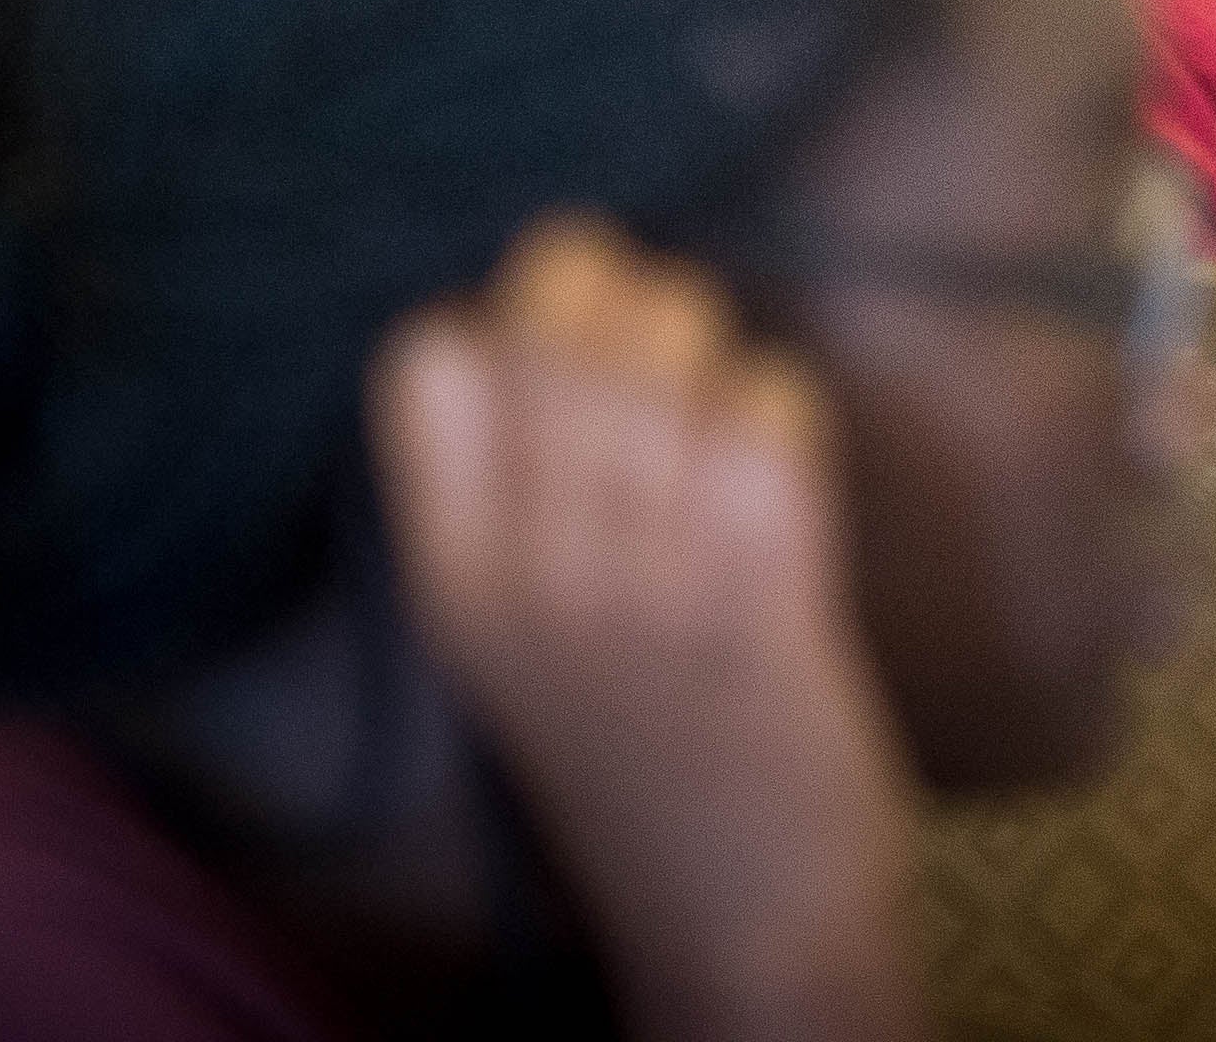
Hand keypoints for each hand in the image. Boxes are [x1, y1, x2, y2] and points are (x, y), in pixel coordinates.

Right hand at [371, 215, 928, 1041]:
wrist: (738, 916)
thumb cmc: (639, 751)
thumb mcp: (514, 636)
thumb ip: (506, 494)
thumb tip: (546, 308)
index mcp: (454, 577)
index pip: (427, 358)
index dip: (509, 313)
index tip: (565, 361)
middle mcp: (533, 569)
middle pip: (562, 314)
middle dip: (634, 299)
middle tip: (671, 369)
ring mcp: (643, 576)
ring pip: (675, 340)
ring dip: (717, 359)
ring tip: (724, 435)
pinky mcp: (760, 589)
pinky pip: (772, 406)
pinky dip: (788, 416)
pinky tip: (785, 484)